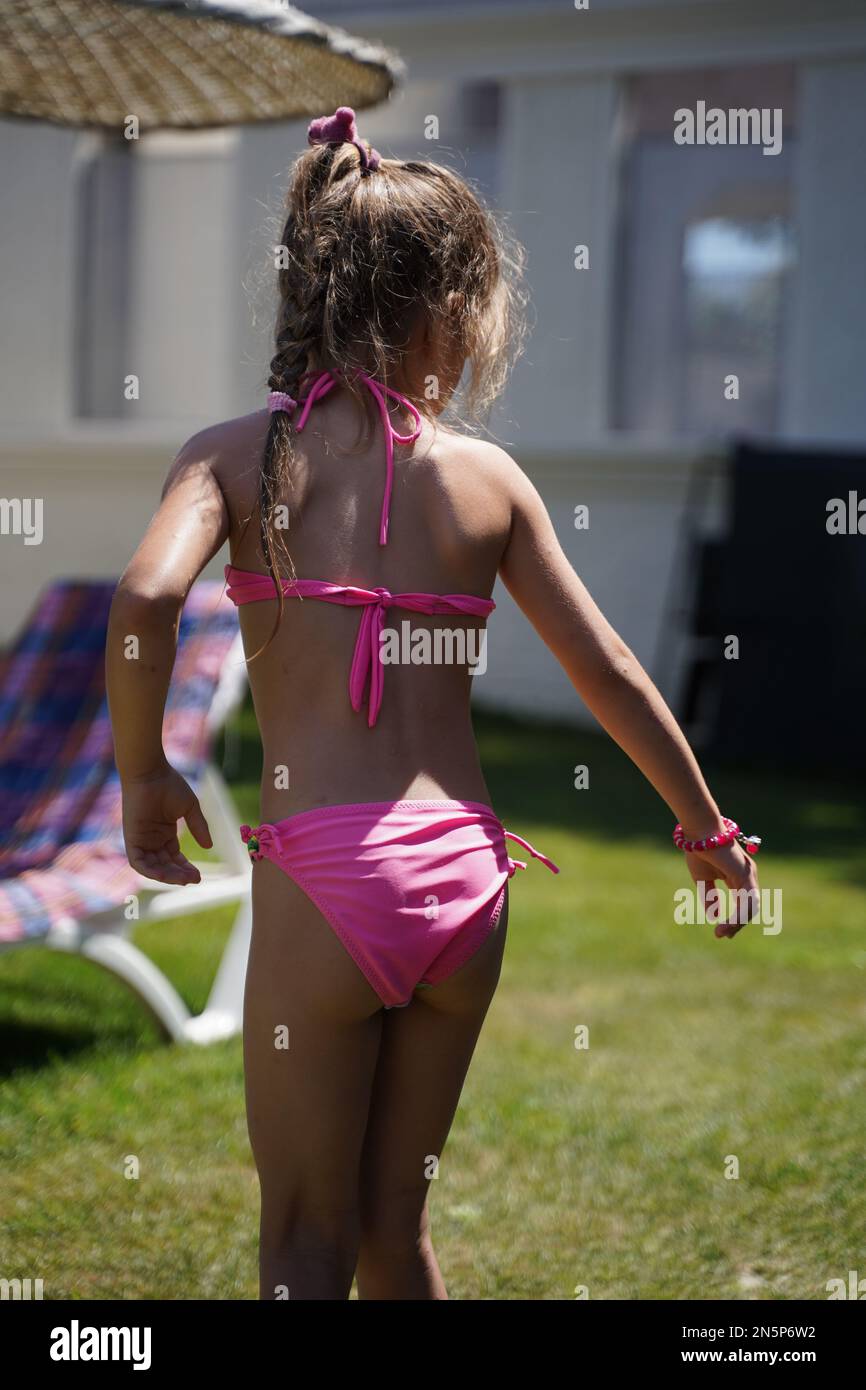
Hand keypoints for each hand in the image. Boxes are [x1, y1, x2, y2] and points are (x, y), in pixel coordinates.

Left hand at [121, 764, 212, 884]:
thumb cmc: (168, 784)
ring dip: (167, 876)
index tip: (199, 876)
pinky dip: (150, 871)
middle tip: (195, 879)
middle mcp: (152, 838)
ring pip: (153, 867)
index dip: (186, 867)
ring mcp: (141, 839)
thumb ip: (199, 827)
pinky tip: (164, 876)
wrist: (150, 773)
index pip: (175, 857)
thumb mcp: (189, 808)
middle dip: (179, 874)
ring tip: (183, 879)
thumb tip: (209, 847)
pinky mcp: (131, 839)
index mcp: (164, 832)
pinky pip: (138, 862)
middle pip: (165, 865)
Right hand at [685, 840, 759, 938]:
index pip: (742, 903)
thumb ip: (709, 896)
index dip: (734, 920)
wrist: (699, 833)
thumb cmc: (699, 850)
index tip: (722, 932)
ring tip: (721, 932)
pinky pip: (746, 901)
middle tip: (722, 935)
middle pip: (748, 908)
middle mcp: (747, 877)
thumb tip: (715, 916)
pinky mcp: (746, 874)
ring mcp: (749, 875)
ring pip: (749, 907)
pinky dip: (738, 915)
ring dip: (736, 923)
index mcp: (737, 877)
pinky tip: (727, 924)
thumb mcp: (702, 879)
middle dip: (737, 924)